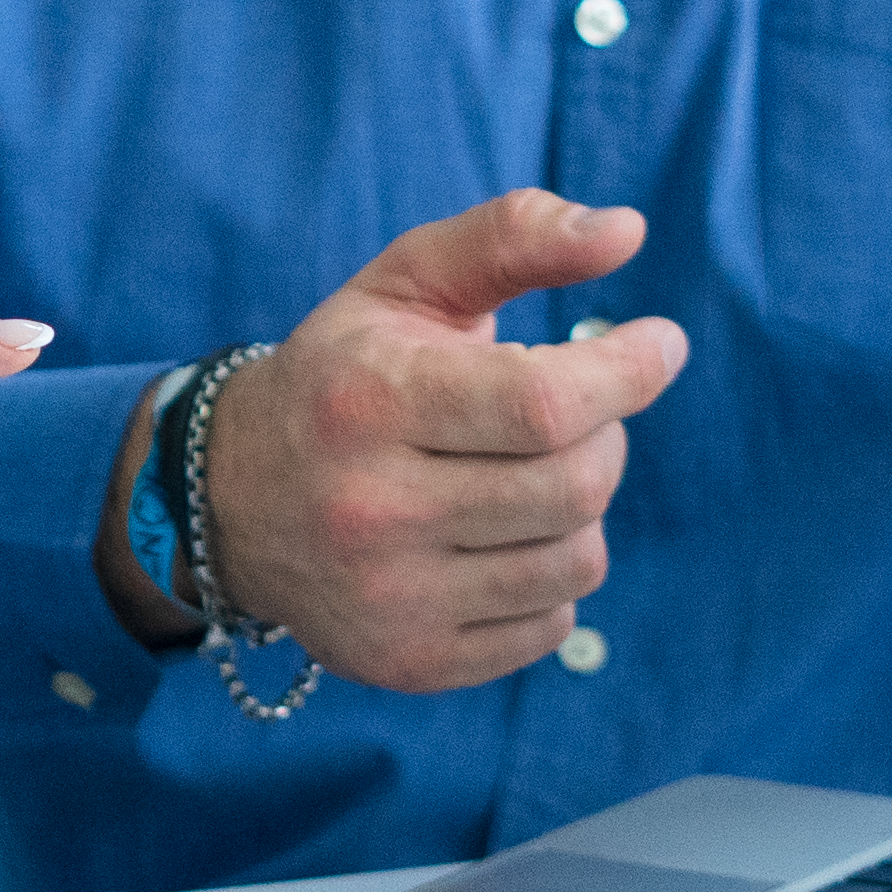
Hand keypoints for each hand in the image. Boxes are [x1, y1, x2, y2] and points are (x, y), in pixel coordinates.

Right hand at [113, 192, 688, 694]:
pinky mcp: (410, 661)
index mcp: (371, 400)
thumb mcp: (406, 283)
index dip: (627, 373)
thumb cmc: (345, 373)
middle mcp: (373, 508)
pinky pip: (552, 625)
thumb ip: (512, 237)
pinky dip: (551, 575)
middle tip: (576, 413)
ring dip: (580, 508)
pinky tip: (501, 538)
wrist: (232, 499)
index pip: (545, 404)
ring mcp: (391, 598)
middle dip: (605, 436)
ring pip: (576, 560)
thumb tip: (628, 230)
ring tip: (528, 475)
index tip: (659, 345)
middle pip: (575, 485)